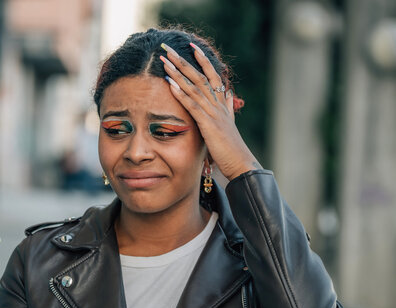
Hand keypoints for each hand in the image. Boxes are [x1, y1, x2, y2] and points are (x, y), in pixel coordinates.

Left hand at [160, 42, 261, 179]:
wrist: (239, 161)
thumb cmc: (231, 145)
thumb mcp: (229, 122)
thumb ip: (228, 107)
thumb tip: (229, 95)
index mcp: (222, 102)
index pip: (213, 74)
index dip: (203, 60)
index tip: (192, 47)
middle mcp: (218, 103)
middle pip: (200, 76)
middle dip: (183, 61)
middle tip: (169, 49)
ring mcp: (213, 112)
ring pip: (194, 87)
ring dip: (178, 73)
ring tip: (165, 62)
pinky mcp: (207, 123)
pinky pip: (192, 105)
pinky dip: (181, 94)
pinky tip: (170, 85)